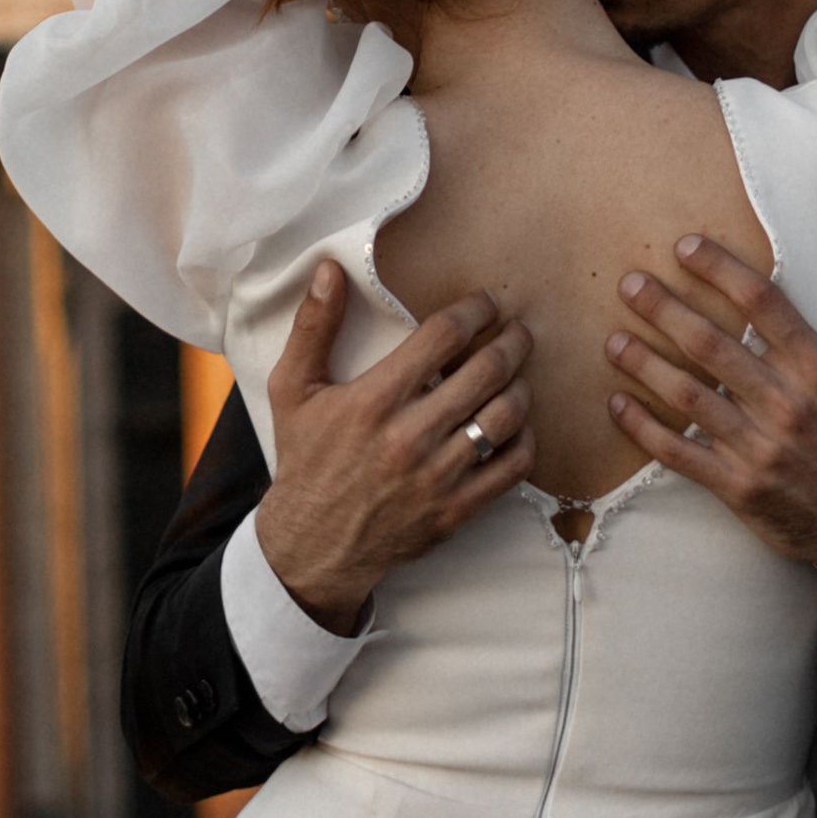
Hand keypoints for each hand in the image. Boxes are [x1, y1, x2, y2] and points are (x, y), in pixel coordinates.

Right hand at [254, 263, 535, 634]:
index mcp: (373, 400)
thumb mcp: (292, 389)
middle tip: (519, 331)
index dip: (475, 310)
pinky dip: (524, 440)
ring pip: (504, 418)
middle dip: (511, 342)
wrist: (311, 547)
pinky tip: (518, 425)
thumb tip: (331, 270)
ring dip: (521, 387)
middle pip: (485, 372)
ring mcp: (436, 477)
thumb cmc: (305, 461)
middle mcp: (410, 437)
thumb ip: (312, 327)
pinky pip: (511, 469)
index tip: (487, 302)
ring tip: (519, 375)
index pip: (443, 336)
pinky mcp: (454, 511)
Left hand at [607, 229, 816, 655]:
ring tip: (612, 340)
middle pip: (712, 345)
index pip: (762, 303)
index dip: (720, 269)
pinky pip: (682, 454)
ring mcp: (761, 448)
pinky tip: (618, 405)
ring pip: (689, 397)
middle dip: (664, 310)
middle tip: (629, 284)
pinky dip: (645, 430)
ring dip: (645, 365)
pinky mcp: (741, 487)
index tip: (683, 246)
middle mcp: (788, 404)